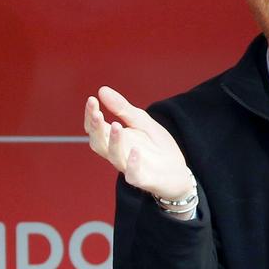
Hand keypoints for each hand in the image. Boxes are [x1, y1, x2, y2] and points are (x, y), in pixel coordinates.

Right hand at [85, 86, 193, 200]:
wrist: (178, 171)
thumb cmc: (156, 146)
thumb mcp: (141, 121)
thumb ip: (122, 108)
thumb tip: (102, 90)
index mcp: (114, 139)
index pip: (95, 128)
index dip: (90, 115)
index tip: (92, 100)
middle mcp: (117, 153)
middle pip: (98, 143)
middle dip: (95, 129)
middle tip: (97, 114)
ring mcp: (129, 167)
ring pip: (114, 157)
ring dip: (114, 142)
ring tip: (116, 125)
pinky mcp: (143, 179)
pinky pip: (133, 175)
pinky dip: (133, 164)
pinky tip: (136, 150)